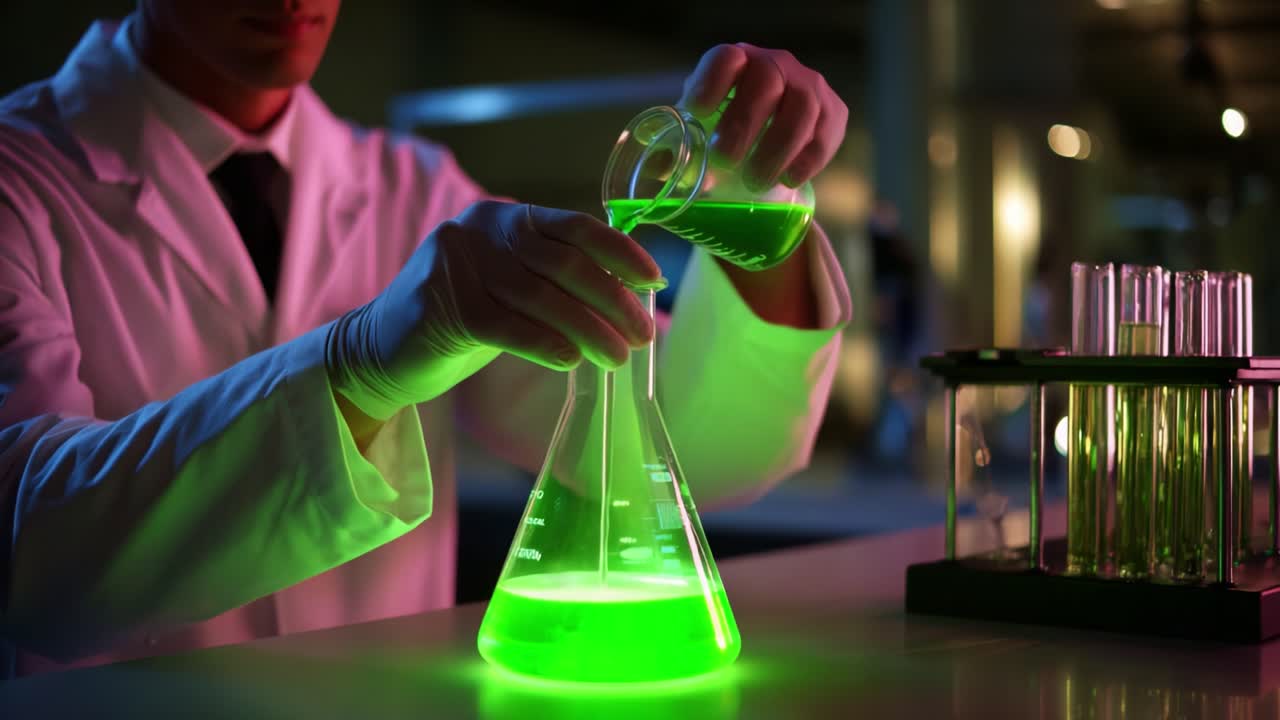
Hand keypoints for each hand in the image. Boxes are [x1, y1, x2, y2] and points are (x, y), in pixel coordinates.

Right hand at [326, 201, 662, 419]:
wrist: (382, 350)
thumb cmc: (464, 320)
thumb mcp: (514, 287)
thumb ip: (558, 279)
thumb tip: (630, 293)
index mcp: (506, 218)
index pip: (574, 225)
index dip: (619, 252)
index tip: (653, 282)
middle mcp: (480, 230)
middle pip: (563, 263)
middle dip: (612, 301)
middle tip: (642, 336)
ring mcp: (456, 263)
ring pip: (540, 297)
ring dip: (588, 331)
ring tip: (617, 358)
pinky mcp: (439, 303)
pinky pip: (505, 325)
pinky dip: (543, 343)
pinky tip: (570, 362)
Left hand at [679, 43, 848, 191]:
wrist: (771, 140)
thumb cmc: (726, 132)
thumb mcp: (701, 133)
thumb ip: (680, 148)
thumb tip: (656, 167)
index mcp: (736, 64)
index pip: (726, 59)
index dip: (712, 81)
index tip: (696, 111)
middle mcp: (775, 66)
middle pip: (766, 81)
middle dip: (744, 123)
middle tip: (724, 160)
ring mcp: (807, 86)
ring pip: (801, 108)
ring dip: (777, 148)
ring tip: (755, 182)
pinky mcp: (832, 112)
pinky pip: (826, 132)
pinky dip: (808, 159)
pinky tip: (788, 179)